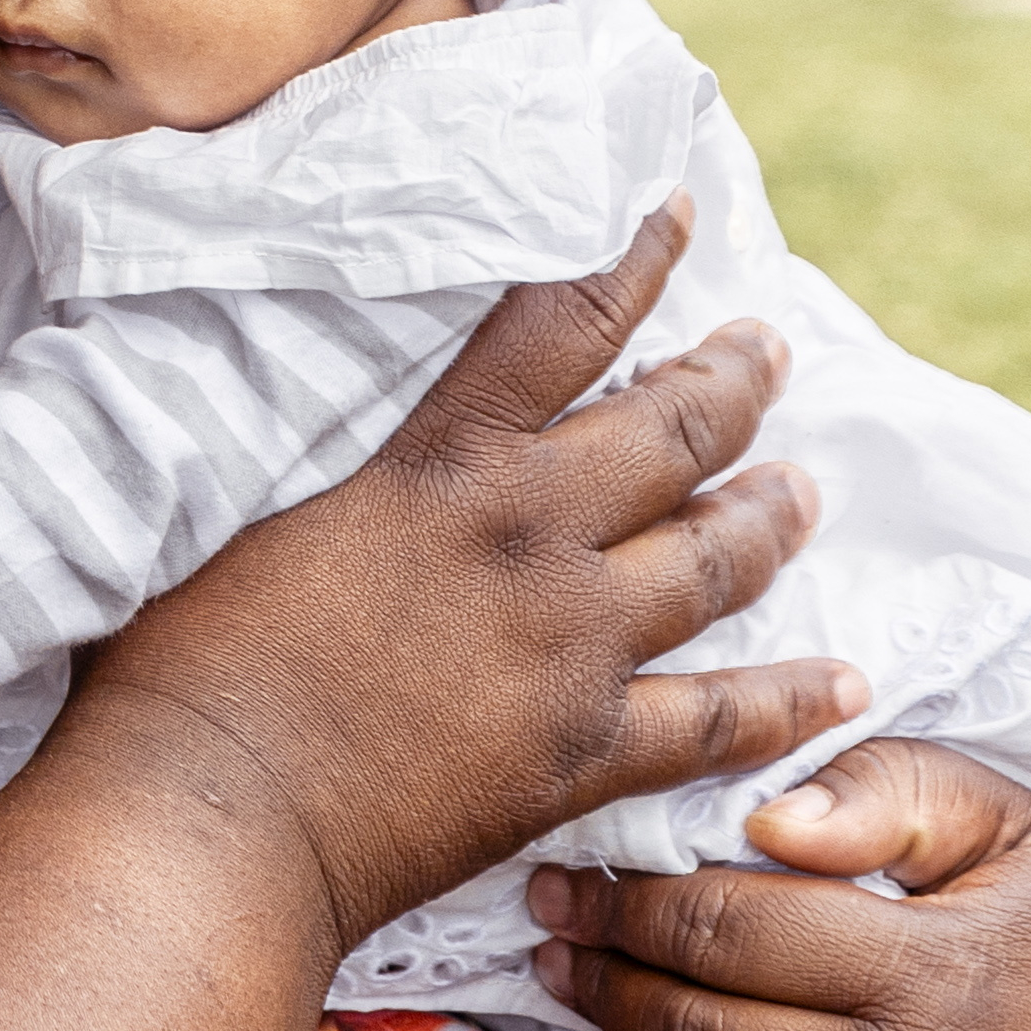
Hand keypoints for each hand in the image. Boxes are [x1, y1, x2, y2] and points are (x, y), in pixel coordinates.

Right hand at [83, 218, 858, 968]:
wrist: (214, 815)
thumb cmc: (185, 665)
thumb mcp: (240, 513)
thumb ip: (315, 464)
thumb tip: (288, 406)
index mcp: (440, 464)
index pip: (559, 328)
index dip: (630, 261)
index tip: (677, 214)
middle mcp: (528, 537)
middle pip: (669, 435)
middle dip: (733, 381)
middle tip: (769, 352)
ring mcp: (570, 648)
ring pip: (713, 561)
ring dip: (771, 517)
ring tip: (806, 491)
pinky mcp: (582, 756)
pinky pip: (720, 720)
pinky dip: (792, 700)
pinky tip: (845, 683)